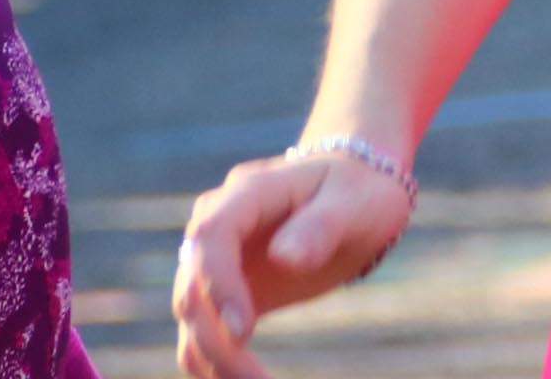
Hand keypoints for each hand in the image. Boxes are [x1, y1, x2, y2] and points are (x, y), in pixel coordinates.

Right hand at [174, 148, 412, 378]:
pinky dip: (216, 364)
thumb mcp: (354, 201)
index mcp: (248, 193)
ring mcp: (218, 259)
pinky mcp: (227, 292)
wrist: (355, 189)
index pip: (212, 237)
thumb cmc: (358, 190)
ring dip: (213, 360)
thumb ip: (321, 226)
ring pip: (193, 317)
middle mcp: (220, 224)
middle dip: (215, 341)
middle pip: (193, 286)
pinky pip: (207, 331)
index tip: (242, 332)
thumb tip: (284, 260)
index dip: (218, 285)